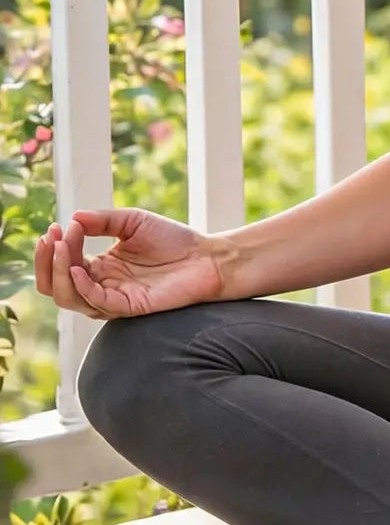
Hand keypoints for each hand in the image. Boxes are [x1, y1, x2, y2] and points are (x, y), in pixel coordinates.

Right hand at [34, 208, 225, 319]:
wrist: (207, 257)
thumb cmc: (173, 240)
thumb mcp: (133, 222)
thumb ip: (103, 221)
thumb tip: (72, 217)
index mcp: (99, 267)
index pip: (62, 263)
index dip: (55, 247)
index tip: (57, 226)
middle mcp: (100, 285)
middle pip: (55, 284)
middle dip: (46, 262)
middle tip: (50, 238)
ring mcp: (112, 297)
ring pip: (68, 296)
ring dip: (59, 272)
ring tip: (62, 247)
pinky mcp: (127, 306)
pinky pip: (95, 302)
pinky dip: (81, 287)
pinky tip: (77, 268)